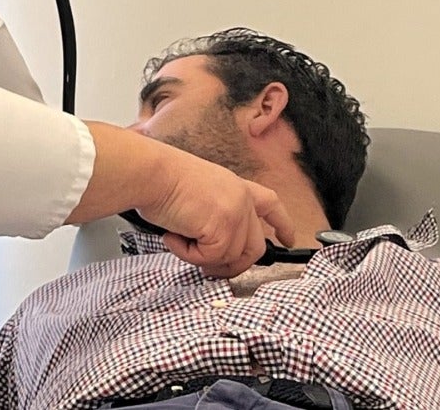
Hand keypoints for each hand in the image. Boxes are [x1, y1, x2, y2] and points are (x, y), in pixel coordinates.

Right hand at [136, 146, 297, 278]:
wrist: (152, 173)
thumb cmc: (162, 180)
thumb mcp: (201, 194)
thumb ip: (217, 216)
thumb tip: (215, 250)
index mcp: (236, 187)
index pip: (271, 205)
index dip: (282, 224)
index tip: (288, 239)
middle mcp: (242, 199)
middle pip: (254, 248)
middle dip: (233, 266)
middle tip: (207, 266)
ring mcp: (236, 213)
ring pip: (230, 258)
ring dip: (200, 257)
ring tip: (178, 237)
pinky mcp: (223, 228)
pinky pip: (210, 259)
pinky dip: (188, 255)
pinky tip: (174, 236)